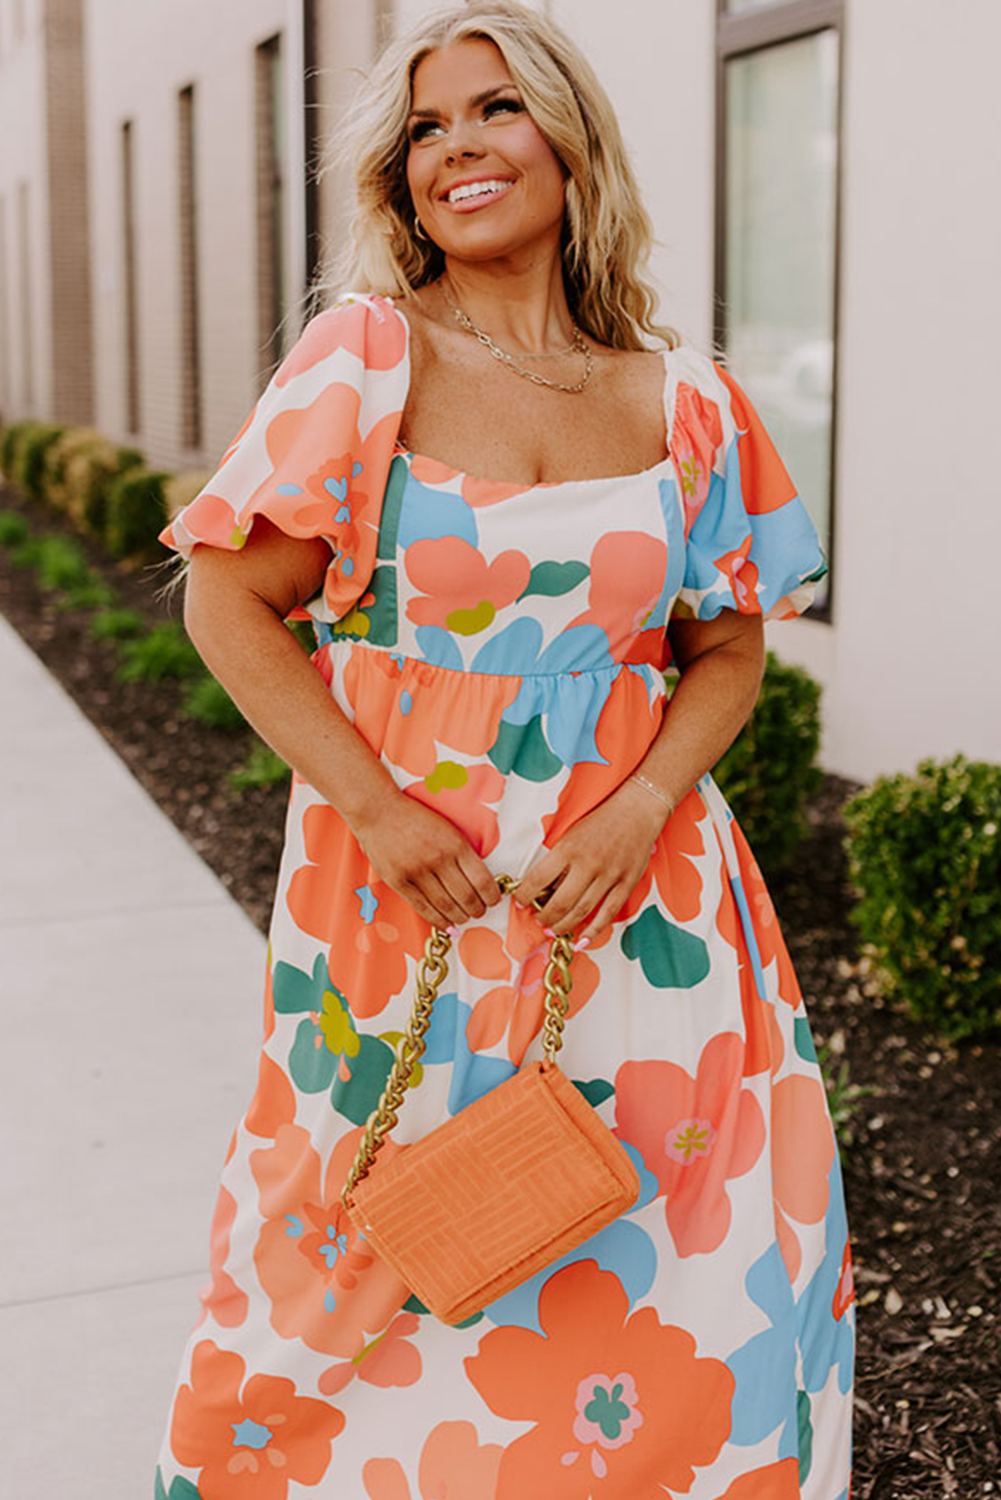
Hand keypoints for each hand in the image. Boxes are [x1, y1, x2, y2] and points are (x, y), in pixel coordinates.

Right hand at [349, 789, 501, 928]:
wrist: (379, 811)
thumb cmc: (415, 818)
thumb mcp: (447, 829)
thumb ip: (462, 852)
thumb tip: (479, 880)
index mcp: (455, 844)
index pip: (482, 880)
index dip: (491, 896)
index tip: (493, 900)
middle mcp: (438, 859)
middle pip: (466, 897)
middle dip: (477, 910)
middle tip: (479, 912)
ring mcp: (416, 871)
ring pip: (446, 906)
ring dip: (460, 917)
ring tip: (464, 918)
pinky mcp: (398, 881)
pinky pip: (422, 908)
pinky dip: (438, 920)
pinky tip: (447, 925)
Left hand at [516, 780, 670, 943]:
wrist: (638, 810)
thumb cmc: (602, 820)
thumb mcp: (572, 833)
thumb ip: (559, 859)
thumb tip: (544, 887)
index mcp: (569, 848)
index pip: (539, 878)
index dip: (525, 894)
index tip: (520, 902)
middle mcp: (588, 864)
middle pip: (560, 901)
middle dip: (545, 917)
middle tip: (539, 921)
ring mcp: (609, 875)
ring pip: (582, 910)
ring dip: (564, 925)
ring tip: (554, 931)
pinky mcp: (627, 883)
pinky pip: (608, 913)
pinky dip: (594, 930)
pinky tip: (582, 939)